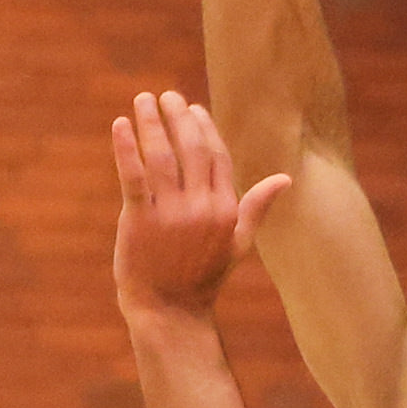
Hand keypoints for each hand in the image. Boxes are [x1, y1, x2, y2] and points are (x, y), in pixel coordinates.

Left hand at [114, 89, 288, 323]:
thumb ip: (257, 207)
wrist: (169, 311)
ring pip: (161, 156)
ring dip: (152, 122)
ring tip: (144, 99)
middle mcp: (201, 207)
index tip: (193, 109)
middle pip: (190, 148)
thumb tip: (286, 179)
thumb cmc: (203, 277)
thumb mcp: (238, 243)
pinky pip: (133, 176)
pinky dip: (126, 148)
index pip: (216, 155)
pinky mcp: (138, 221)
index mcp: (225, 208)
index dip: (204, 128)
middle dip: (179, 117)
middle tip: (167, 96)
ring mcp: (169, 214)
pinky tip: (120, 125)